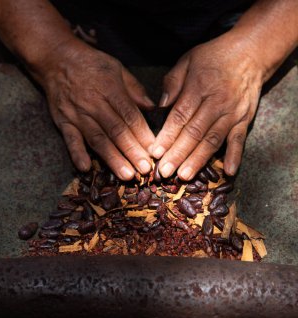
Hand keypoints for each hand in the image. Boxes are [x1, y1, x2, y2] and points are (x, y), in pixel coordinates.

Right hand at [41, 40, 154, 179]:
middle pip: (117, 131)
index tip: (154, 151)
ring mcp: (77, 114)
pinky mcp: (63, 121)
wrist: (56, 58)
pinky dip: (77, 153)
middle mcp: (94, 104)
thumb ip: (135, 90)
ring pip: (98, 139)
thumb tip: (153, 109)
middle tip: (145, 170)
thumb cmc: (91, 64)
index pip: (130, 116)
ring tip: (126, 175)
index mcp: (111, 90)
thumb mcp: (117, 69)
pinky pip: (70, 139)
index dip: (143, 134)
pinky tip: (85, 169)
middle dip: (132, 152)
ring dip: (112, 159)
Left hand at [151, 32, 264, 178]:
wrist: (251, 52)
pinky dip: (235, 156)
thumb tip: (160, 107)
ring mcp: (232, 113)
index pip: (180, 116)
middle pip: (194, 133)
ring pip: (213, 140)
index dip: (167, 136)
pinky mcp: (244, 120)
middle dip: (178, 154)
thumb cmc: (214, 57)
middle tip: (164, 173)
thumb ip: (173, 82)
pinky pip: (239, 140)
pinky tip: (228, 172)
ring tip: (185, 176)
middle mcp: (216, 103)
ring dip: (199, 160)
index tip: (155, 152)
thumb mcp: (188, 60)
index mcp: (198, 87)